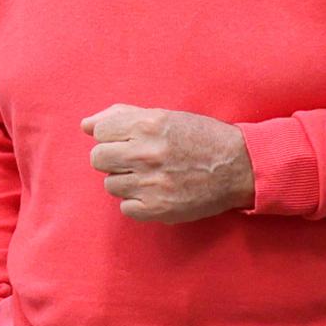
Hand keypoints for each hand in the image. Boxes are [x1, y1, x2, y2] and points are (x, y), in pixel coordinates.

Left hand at [84, 106, 255, 224]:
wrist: (239, 166)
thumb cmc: (200, 138)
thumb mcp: (165, 116)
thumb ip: (122, 116)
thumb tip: (86, 124)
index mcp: (147, 125)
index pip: (99, 131)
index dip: (112, 136)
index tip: (128, 140)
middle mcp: (146, 153)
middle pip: (98, 159)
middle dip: (114, 159)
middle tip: (136, 160)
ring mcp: (151, 183)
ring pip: (111, 184)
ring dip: (127, 181)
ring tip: (151, 176)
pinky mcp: (158, 209)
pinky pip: (126, 208)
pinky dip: (138, 202)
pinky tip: (156, 192)